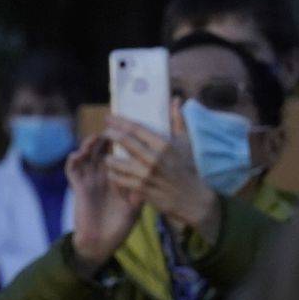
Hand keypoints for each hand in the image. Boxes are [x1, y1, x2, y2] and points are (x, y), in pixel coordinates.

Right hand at [66, 134, 144, 268]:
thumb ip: (141, 189)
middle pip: (100, 151)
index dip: (119, 142)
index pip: (117, 155)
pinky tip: (77, 155)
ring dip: (88, 146)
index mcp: (116, 179)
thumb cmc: (119, 226)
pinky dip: (73, 161)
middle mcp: (101, 177)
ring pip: (85, 157)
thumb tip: (154, 174)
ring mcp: (89, 181)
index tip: (127, 130)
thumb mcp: (136, 206)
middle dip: (104, 139)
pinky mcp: (78, 188)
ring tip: (95, 138)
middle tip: (109, 129)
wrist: (101, 242)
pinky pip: (72, 170)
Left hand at [104, 111, 220, 241]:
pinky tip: (113, 172)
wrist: (193, 199)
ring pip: (116, 162)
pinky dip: (113, 174)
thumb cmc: (189, 168)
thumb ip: (178, 121)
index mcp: (165, 145)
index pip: (136, 129)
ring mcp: (146, 175)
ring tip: (107, 156)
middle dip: (110, 134)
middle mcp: (154, 159)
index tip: (109, 118)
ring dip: (109, 158)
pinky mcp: (141, 189)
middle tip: (104, 132)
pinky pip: (119, 179)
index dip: (119, 122)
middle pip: (124, 142)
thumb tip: (175, 100)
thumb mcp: (186, 144)